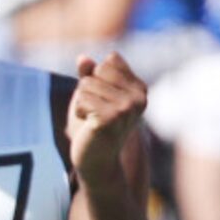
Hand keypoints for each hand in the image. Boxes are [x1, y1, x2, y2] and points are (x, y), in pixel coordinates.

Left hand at [67, 52, 145, 185]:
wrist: (97, 161)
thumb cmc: (94, 126)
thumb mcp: (93, 96)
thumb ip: (89, 75)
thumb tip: (82, 58)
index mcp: (139, 88)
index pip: (110, 61)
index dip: (96, 78)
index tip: (104, 100)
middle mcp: (138, 97)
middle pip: (97, 71)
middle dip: (87, 90)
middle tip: (96, 112)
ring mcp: (127, 108)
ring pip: (86, 85)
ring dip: (82, 103)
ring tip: (93, 120)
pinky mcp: (111, 118)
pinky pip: (82, 99)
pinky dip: (80, 111)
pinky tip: (90, 126)